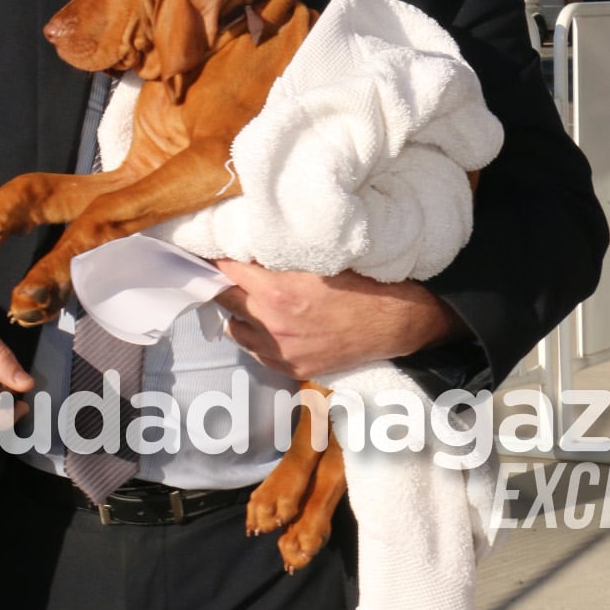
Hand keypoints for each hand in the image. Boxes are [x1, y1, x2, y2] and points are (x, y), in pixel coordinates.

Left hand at [213, 263, 462, 379]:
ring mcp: (281, 350)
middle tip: (226, 270)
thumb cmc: (363, 283)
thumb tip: (250, 242)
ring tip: (249, 298)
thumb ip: (281, 256)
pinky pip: (255, 351)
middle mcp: (273, 323)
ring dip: (238, 311)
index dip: (217, 256)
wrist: (397, 322)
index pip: (226, 268)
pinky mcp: (291, 367)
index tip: (212, 249)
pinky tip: (267, 323)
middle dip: (223, 282)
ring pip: (234, 328)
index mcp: (277, 290)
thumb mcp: (319, 259)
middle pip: (223, 298)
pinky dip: (255, 336)